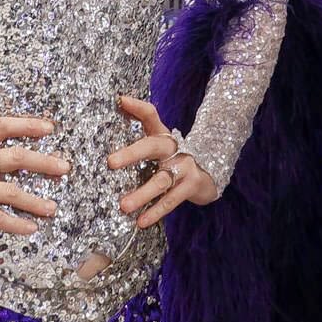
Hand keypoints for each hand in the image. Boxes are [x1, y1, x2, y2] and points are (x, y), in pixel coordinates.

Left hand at [109, 94, 218, 228]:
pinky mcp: (191, 186)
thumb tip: (118, 110)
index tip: (120, 100)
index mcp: (163, 136)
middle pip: (152, 146)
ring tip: (123, 206)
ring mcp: (185, 166)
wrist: (210, 173)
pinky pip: (171, 200)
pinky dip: (156, 211)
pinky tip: (141, 221)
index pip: (151, 116)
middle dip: (131, 153)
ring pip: (160, 180)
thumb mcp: (160, 145)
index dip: (137, 107)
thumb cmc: (175, 159)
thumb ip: (141, 134)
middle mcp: (174, 147)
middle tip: (110, 163)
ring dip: (141, 193)